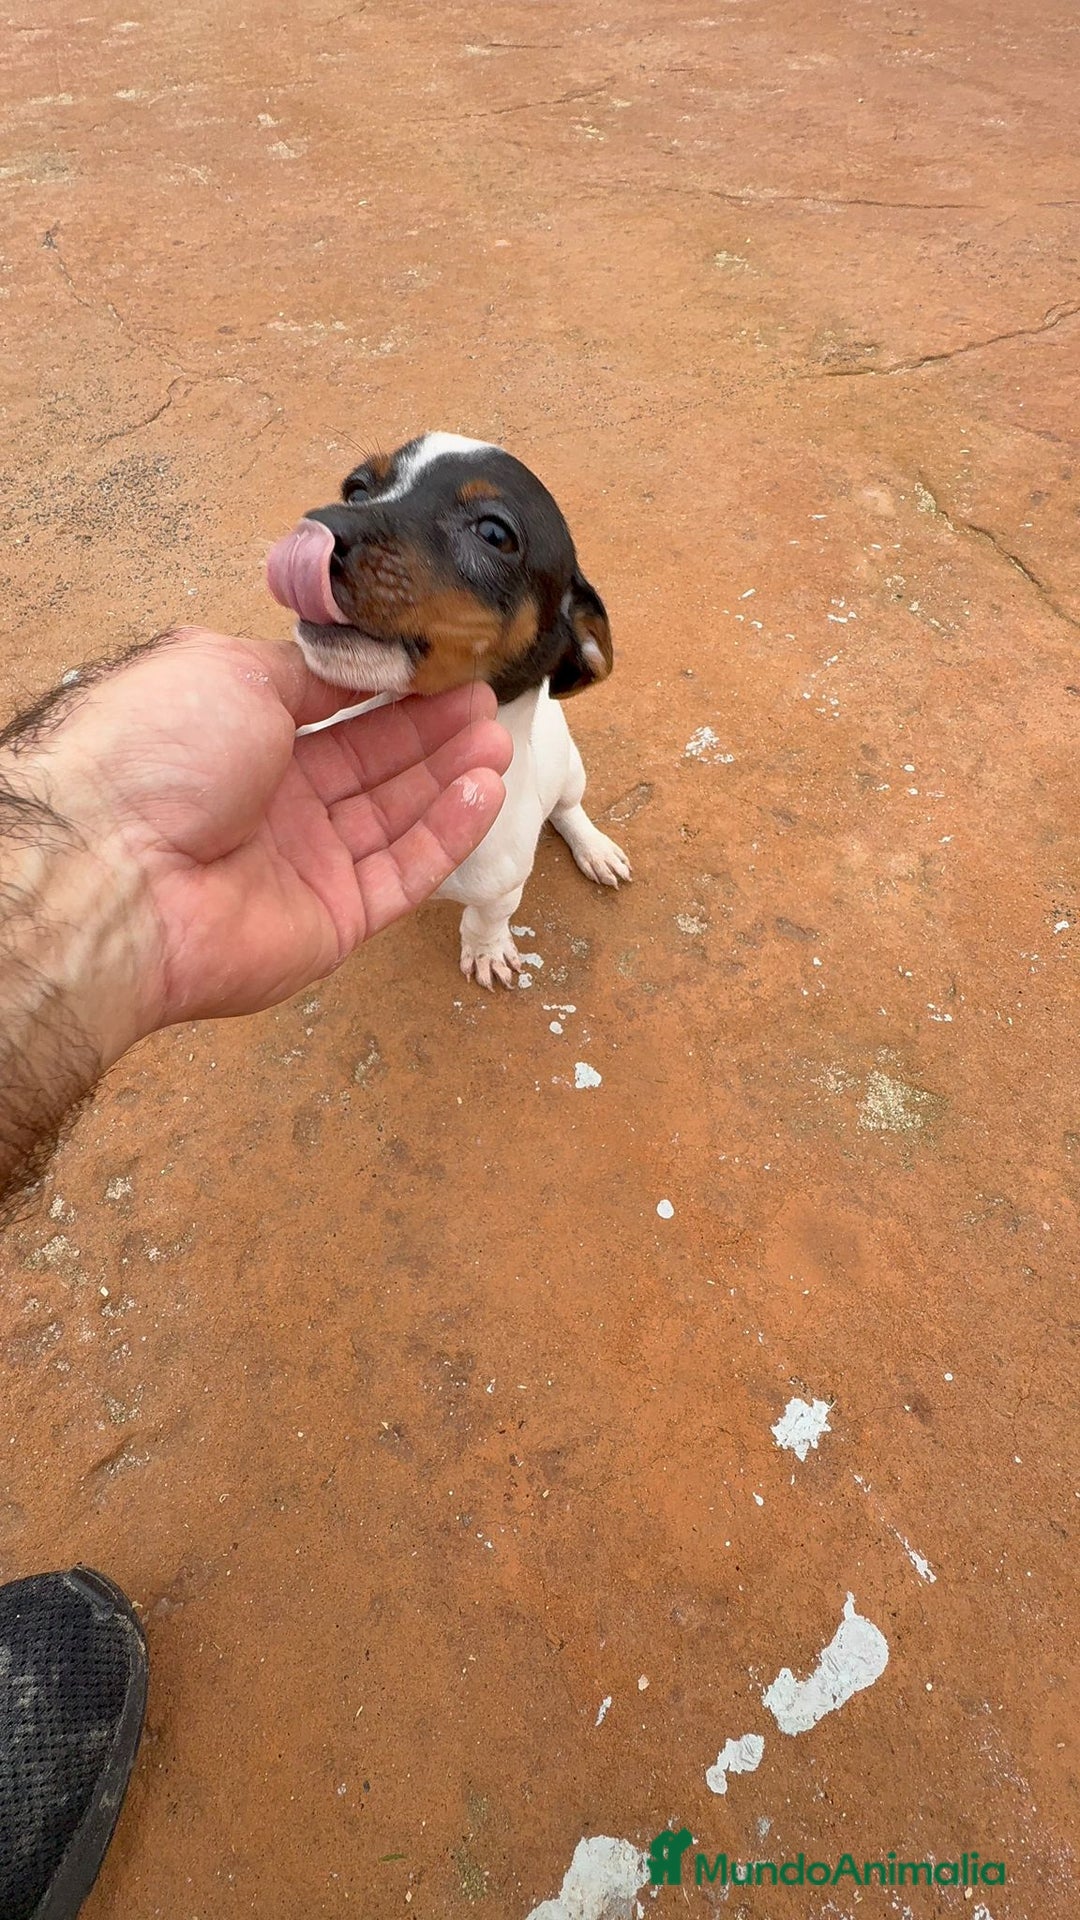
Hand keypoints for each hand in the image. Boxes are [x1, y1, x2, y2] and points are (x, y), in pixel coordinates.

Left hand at [1, 627, 510, 1062]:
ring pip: (395, 816)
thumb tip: (345, 663)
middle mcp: (270, 803)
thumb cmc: (150, 759)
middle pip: (371, 763)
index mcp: (235, 738)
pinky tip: (482, 790)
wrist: (112, 874)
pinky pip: (403, 872)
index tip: (442, 666)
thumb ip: (299, 671)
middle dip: (432, 731)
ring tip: (496, 739)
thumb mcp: (227, 671)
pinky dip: (447, 833)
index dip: (388, 691)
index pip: (331, 711)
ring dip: (449, 777)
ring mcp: (302, 865)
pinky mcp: (333, 920)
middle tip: (484, 701)